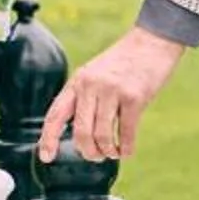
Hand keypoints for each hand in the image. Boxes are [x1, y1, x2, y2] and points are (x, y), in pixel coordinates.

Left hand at [39, 26, 185, 164]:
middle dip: (88, 152)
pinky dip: (125, 148)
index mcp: (78, 81)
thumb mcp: (95, 74)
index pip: (56, 114)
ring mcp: (112, 90)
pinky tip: (126, 150)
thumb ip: (85, 98)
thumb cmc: (124, 63)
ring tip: (113, 152)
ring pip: (102, 136)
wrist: (152, 42)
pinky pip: (126, 133)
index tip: (47, 157)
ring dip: (108, 151)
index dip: (48, 139)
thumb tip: (81, 136)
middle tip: (96, 156)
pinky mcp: (134, 97)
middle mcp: (91, 85)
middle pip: (81, 132)